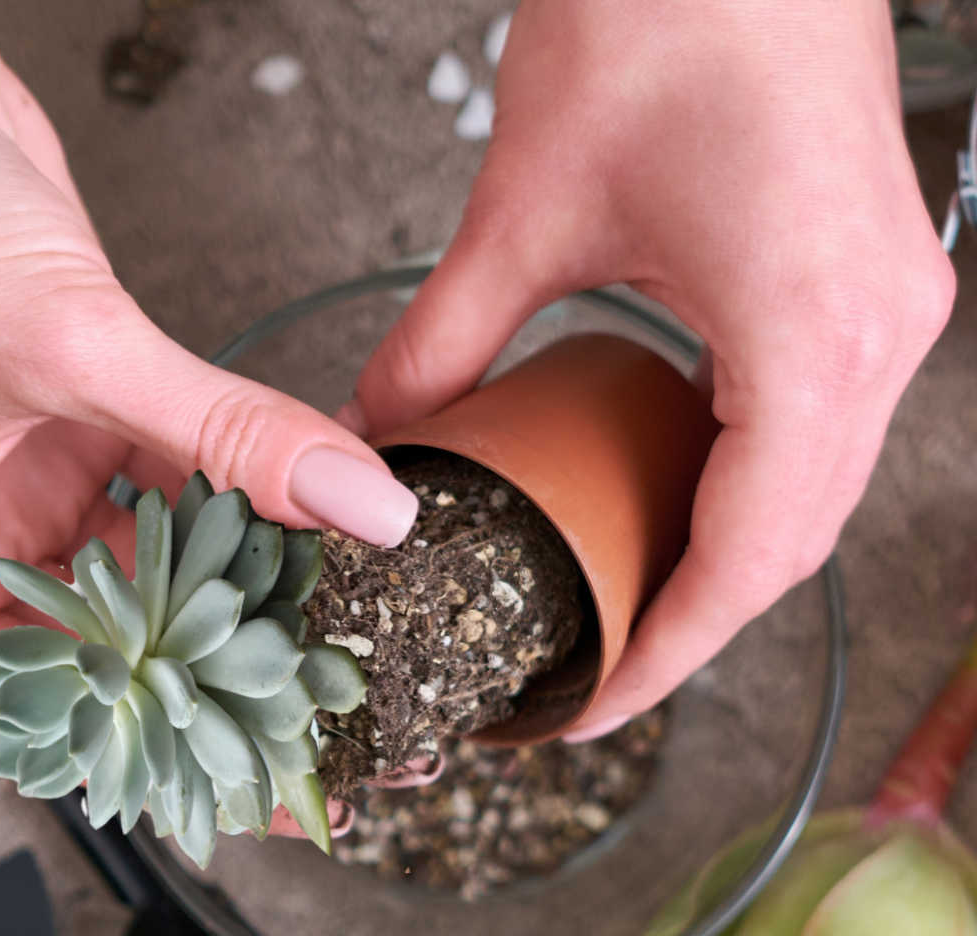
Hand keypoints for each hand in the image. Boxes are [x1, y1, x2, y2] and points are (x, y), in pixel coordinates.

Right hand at [0, 1, 417, 698]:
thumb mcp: (66, 346)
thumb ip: (225, 433)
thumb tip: (352, 502)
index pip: (58, 694)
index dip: (169, 722)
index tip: (273, 740)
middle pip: (118, 627)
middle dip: (223, 638)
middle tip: (332, 661)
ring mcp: (26, 473)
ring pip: (157, 548)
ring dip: (245, 559)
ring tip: (341, 592)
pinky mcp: (76, 411)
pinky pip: (174, 471)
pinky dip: (237, 484)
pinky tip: (307, 500)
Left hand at [343, 0, 954, 736]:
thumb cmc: (659, 18)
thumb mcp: (527, 207)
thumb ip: (447, 338)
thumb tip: (386, 429)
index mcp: (811, 337)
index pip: (745, 558)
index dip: (664, 655)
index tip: (588, 709)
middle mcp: (879, 338)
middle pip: (788, 543)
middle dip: (687, 622)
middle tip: (589, 668)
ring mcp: (887, 308)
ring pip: (809, 493)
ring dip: (718, 558)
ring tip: (618, 599)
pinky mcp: (865, 280)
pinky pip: (813, 427)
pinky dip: (738, 483)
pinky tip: (663, 494)